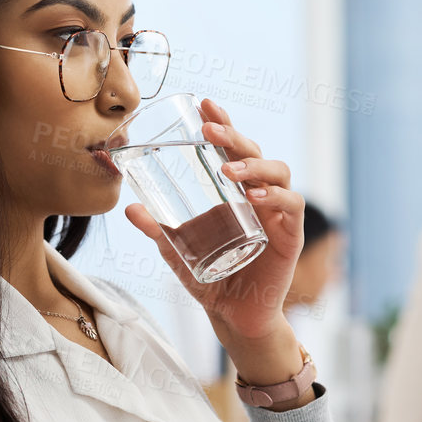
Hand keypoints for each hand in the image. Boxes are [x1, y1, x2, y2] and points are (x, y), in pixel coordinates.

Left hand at [123, 97, 303, 345]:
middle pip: (255, 152)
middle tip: (209, 132)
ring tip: (228, 169)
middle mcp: (260, 196)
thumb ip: (157, 230)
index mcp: (236, 192)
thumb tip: (129, 208)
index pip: (233, 148)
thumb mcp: (177, 252)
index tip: (204, 104)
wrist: (234, 317)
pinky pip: (292, 206)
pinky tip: (254, 197)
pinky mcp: (290, 236)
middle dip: (234, 137)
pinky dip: (277, 197)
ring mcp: (277, 214)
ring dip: (254, 165)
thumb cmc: (211, 279)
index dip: (222, 124)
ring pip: (279, 172)